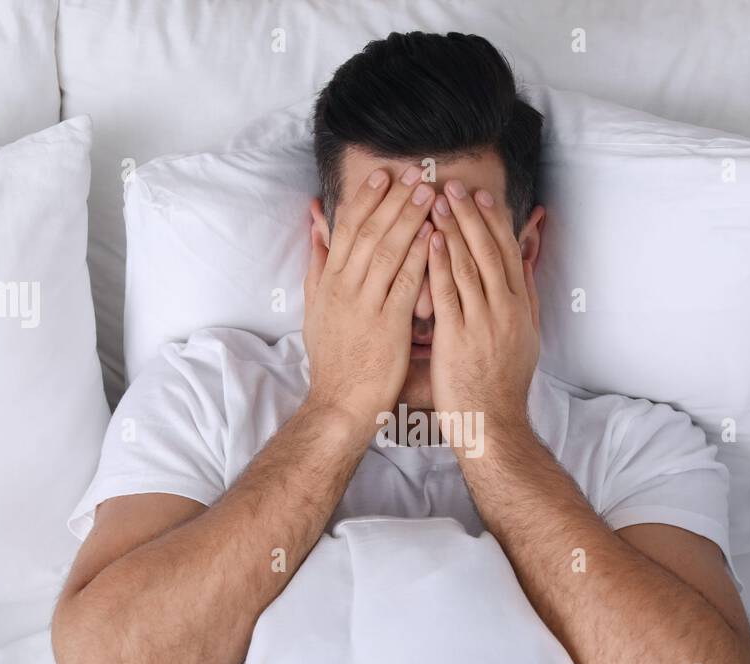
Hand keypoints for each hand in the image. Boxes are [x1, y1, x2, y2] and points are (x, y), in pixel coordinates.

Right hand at [302, 164, 433, 432]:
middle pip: (368, 232)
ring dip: (409, 218)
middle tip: (414, 173)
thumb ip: (316, 271)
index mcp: (329, 283)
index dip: (365, 200)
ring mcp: (364, 305)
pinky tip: (435, 236)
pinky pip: (405, 283)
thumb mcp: (314, 312)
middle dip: (392, 199)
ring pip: (386, 250)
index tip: (383, 176)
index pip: (346, 231)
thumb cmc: (333, 363)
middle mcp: (344, 288)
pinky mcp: (386, 325)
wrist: (339, 405)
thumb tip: (315, 234)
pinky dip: (419, 256)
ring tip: (429, 193)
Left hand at [427, 179, 539, 440]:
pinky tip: (430, 239)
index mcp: (520, 308)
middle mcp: (506, 310)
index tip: (482, 196)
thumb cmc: (503, 384)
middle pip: (490, 251)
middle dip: (471, 215)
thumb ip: (525, 298)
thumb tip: (527, 265)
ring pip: (469, 265)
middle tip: (454, 185)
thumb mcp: (525, 338)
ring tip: (436, 200)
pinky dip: (440, 263)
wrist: (493, 423)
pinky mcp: (458, 338)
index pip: (509, 254)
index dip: (494, 222)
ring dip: (453, 229)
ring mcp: (483, 323)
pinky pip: (448, 293)